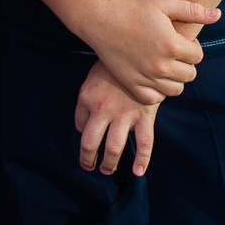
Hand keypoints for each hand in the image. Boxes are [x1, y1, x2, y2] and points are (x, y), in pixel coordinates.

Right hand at [74, 0, 213, 104]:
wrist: (100, 17)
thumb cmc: (133, 7)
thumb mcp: (165, 3)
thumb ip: (193, 11)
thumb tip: (218, 15)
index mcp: (172, 45)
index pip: (198, 57)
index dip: (193, 48)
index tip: (182, 41)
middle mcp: (161, 65)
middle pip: (189, 75)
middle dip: (186, 64)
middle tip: (173, 53)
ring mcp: (146, 77)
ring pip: (175, 90)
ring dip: (174, 79)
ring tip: (164, 65)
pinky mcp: (131, 84)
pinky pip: (154, 99)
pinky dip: (158, 91)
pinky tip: (152, 77)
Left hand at [74, 61, 159, 175]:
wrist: (142, 52)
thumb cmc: (114, 66)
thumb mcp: (91, 79)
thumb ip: (85, 103)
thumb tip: (81, 127)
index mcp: (87, 98)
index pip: (80, 126)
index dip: (81, 135)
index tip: (86, 139)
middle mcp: (103, 110)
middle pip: (91, 143)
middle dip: (88, 159)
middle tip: (89, 166)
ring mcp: (125, 115)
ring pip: (114, 148)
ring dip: (109, 163)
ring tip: (107, 170)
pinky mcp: (144, 116)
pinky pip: (144, 143)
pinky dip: (142, 160)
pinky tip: (138, 172)